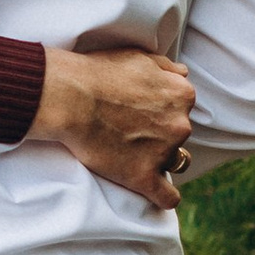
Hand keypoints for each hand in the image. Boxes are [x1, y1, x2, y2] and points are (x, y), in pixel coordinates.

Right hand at [29, 43, 196, 210]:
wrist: (71, 96)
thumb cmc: (99, 73)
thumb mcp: (140, 57)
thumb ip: (167, 67)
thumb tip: (183, 74)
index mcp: (182, 94)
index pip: (182, 108)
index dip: (162, 112)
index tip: (141, 113)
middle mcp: (180, 124)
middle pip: (179, 135)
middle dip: (161, 134)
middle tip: (131, 131)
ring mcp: (164, 152)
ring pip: (176, 162)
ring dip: (161, 160)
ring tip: (135, 155)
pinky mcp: (143, 176)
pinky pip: (166, 196)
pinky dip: (163, 197)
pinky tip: (154, 194)